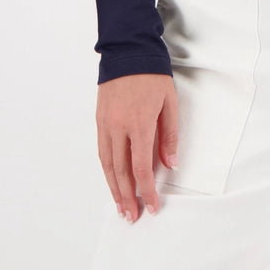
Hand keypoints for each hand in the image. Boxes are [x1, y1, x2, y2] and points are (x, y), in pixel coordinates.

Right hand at [96, 73, 178, 222]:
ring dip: (114, 189)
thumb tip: (170, 164)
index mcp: (139, 124)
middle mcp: (118, 128)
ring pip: (107, 165)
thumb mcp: (170, 104)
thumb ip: (169, 136)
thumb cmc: (153, 76)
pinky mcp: (99, 120)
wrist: (128, 52)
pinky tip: (112, 181)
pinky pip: (102, 151)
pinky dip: (107, 171)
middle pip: (121, 172)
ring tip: (121, 207)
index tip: (153, 206)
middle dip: (128, 197)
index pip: (142, 167)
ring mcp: (105, 124)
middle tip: (132, 217)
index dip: (147, 191)